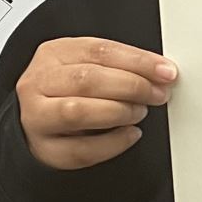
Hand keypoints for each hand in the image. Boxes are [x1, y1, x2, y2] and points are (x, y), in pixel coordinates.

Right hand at [16, 38, 177, 169]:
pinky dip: (112, 143)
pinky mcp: (44, 151)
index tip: (165, 71)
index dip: (138, 61)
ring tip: (140, 111)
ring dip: (118, 111)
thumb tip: (160, 72)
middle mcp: (38, 84)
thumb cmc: (68, 90)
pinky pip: (80, 150)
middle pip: (87, 80)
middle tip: (157, 94)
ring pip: (77, 112)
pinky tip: (130, 134)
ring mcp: (36, 118)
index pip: (99, 50)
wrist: (38, 121)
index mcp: (54, 54)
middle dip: (131, 86)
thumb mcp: (87, 65)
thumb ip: (119, 65)